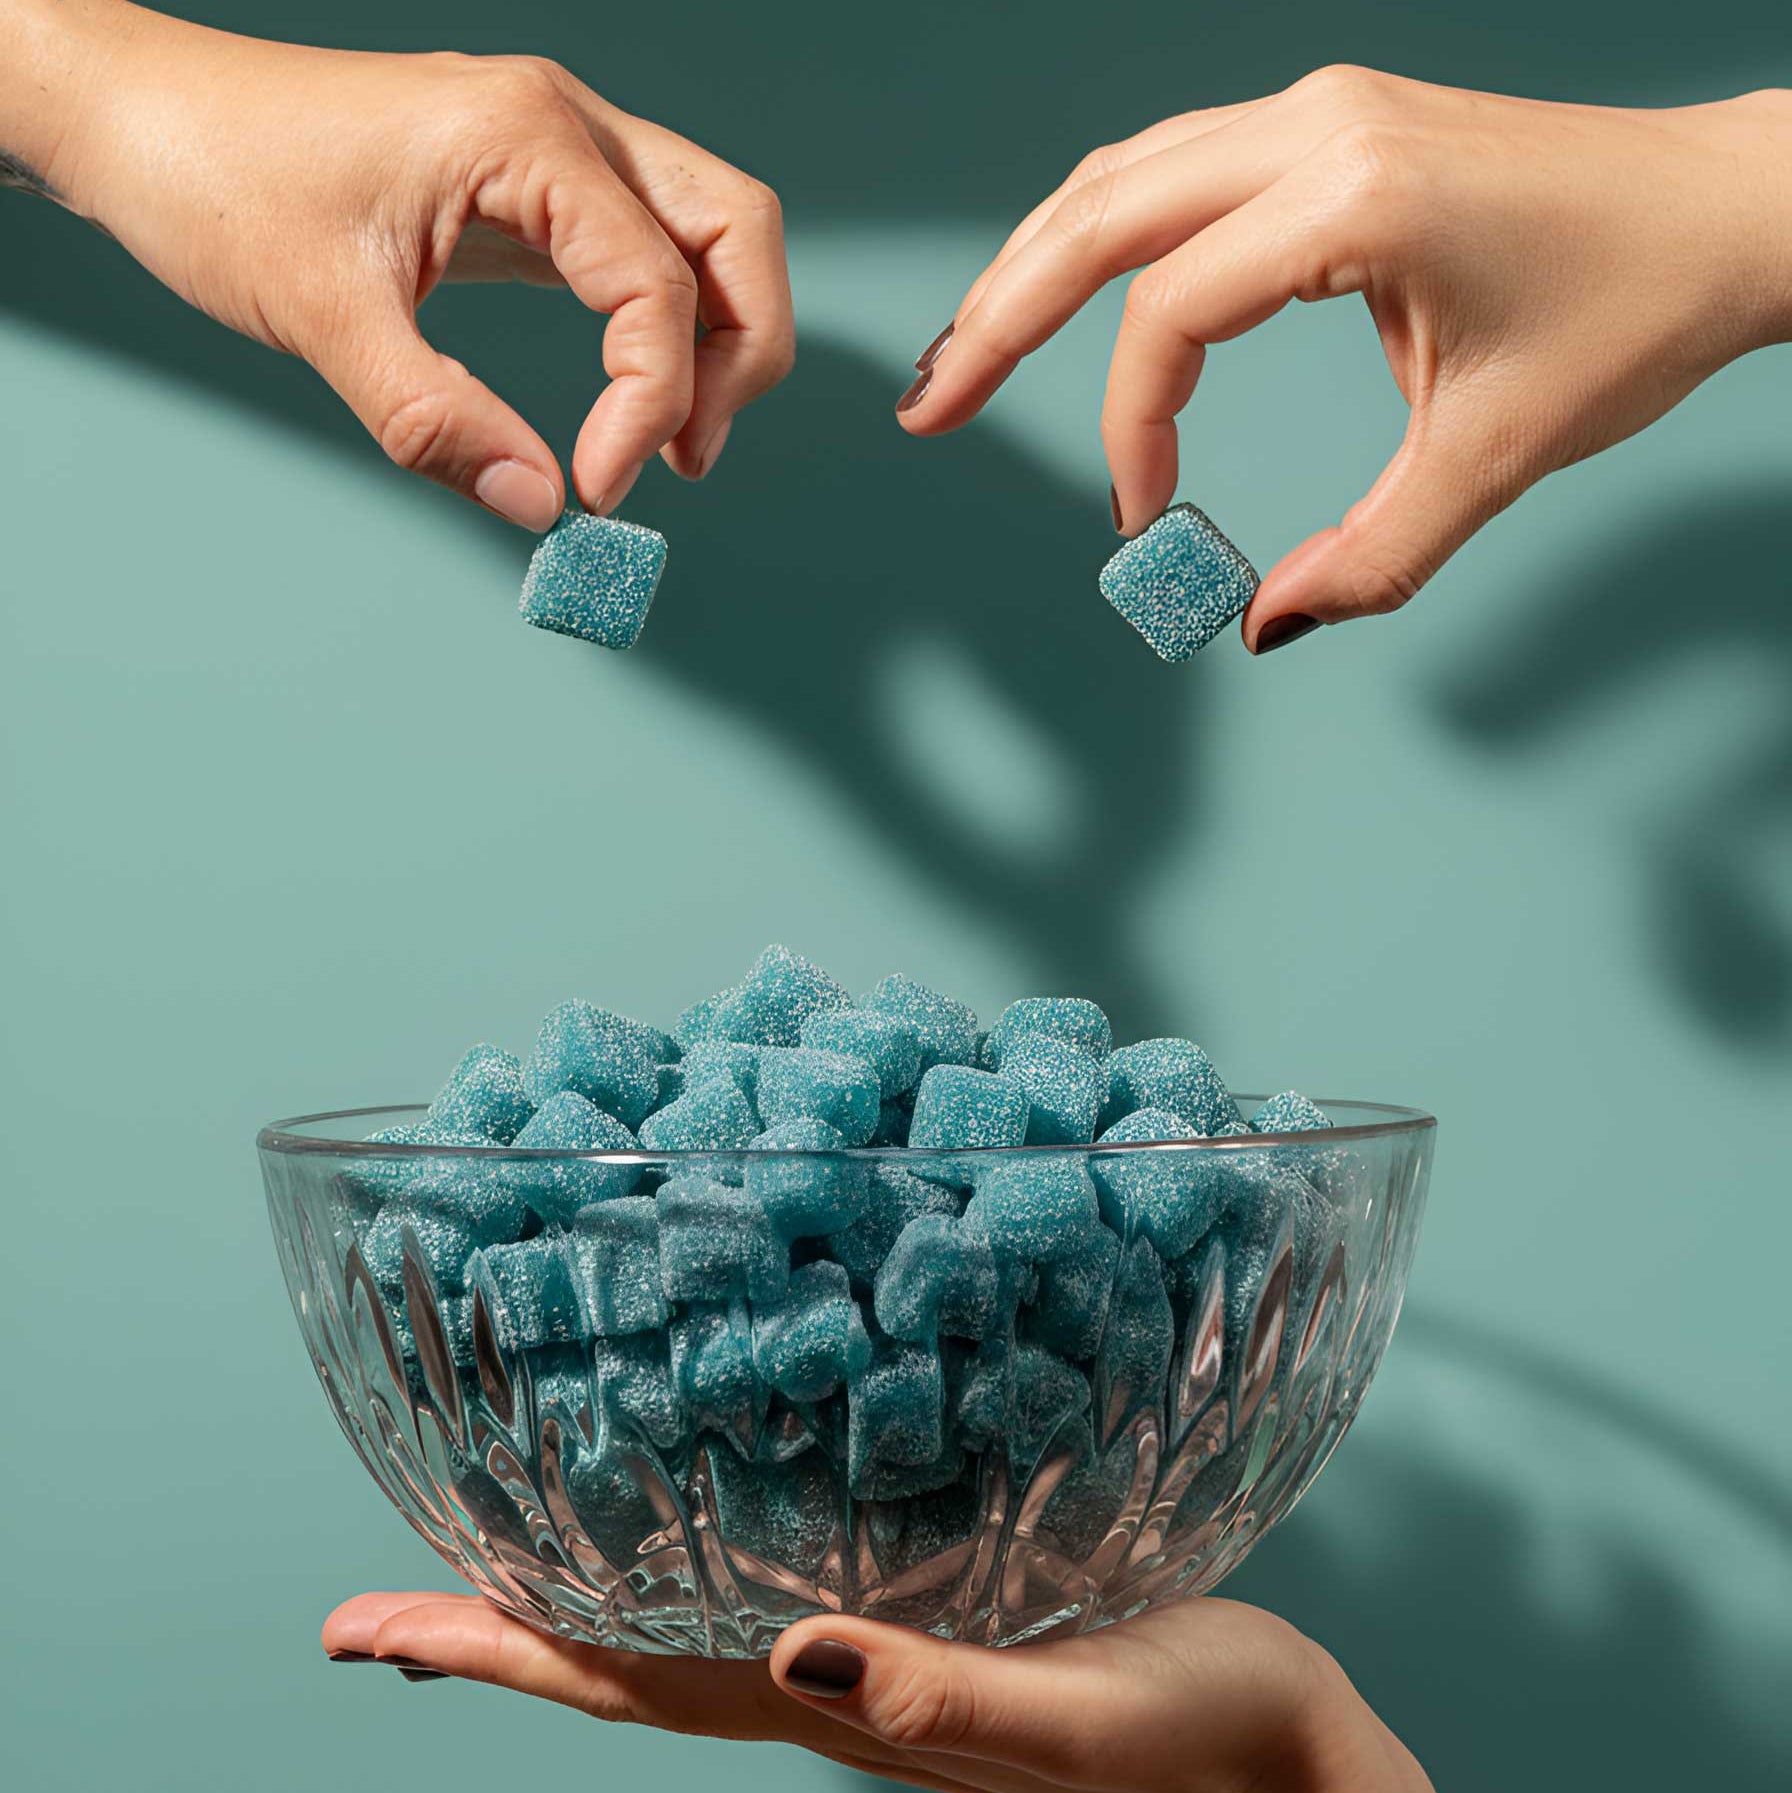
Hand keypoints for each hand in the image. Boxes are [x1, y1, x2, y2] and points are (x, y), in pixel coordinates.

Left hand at [2, 0, 793, 526]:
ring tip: (674, 444)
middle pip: (736, 230)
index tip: (599, 491)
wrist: (145, 114)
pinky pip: (653, 250)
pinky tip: (631, 401)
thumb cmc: (216, 180)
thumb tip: (538, 508)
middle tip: (687, 459)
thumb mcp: (319, 314)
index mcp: (524, 134)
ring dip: (722, 341)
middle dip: (740, 356)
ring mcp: (560, 148)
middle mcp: (565, 124)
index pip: (655, 285)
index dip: (648, 404)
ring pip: (713, 235)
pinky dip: (668, 329)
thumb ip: (434, 420)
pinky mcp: (539, 186)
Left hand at [321, 1590, 1431, 1792]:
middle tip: (371, 1604)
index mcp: (849, 1718)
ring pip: (685, 1623)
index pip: (627, 1686)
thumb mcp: (1081, 1725)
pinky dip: (694, 1555)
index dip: (497, 1655)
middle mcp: (836, 1690)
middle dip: (494, 1632)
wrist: (1288, 1756)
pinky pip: (775, 1582)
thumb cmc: (1202, 1737)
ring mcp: (882, 1659)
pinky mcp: (939, 1616)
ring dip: (577, 1596)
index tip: (370, 1631)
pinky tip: (692, 1516)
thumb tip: (799, 1656)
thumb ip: (947, 1706)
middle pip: (623, 1664)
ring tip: (491, 1559)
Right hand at [897, 68, 1791, 649]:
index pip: (1170, 314)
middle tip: (928, 407)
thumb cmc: (1632, 308)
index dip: (1133, 427)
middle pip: (1100, 214)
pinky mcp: (1329, 124)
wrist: (1731, 208)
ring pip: (1122, 175)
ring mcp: (1320, 111)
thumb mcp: (1497, 453)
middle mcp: (1319, 128)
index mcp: (1356, 197)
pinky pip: (1174, 166)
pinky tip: (1063, 289)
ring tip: (966, 350)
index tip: (1146, 518)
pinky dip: (1102, 233)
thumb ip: (1371, 553)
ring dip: (1033, 264)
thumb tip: (1262, 629)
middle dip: (998, 315)